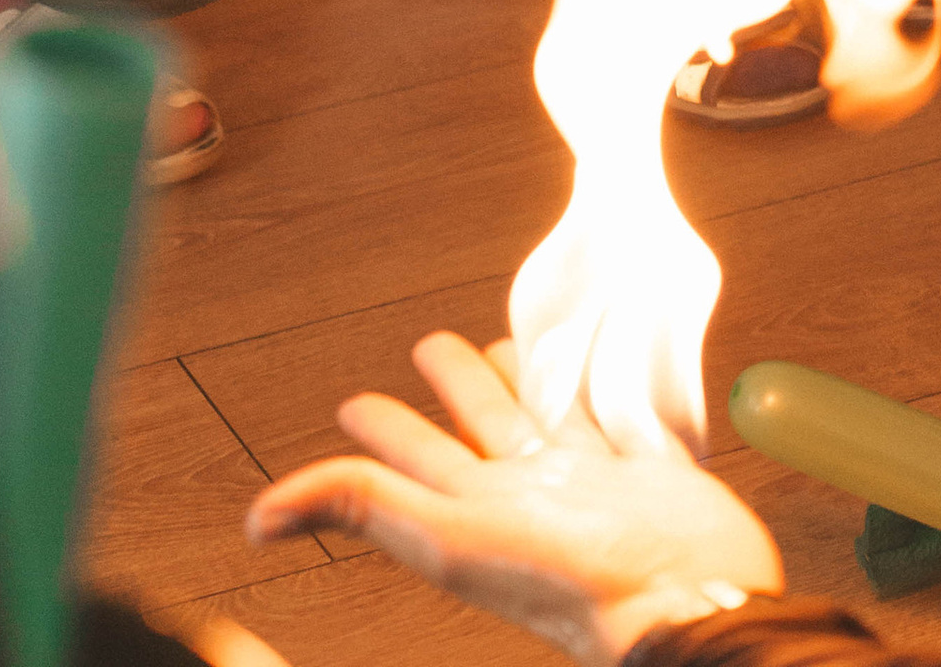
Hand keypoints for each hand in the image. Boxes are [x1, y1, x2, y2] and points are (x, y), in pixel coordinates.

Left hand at [245, 329, 781, 656]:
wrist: (681, 598)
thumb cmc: (568, 584)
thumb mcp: (448, 538)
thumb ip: (365, 505)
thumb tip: (259, 518)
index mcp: (472, 510)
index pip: (414, 457)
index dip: (382, 427)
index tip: (355, 404)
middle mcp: (524, 493)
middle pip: (476, 426)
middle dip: (451, 384)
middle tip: (430, 343)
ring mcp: (585, 482)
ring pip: (541, 416)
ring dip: (522, 379)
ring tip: (508, 344)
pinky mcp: (642, 470)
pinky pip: (609, 415)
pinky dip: (598, 387)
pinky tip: (599, 364)